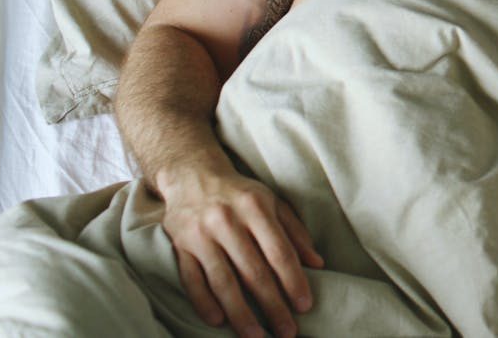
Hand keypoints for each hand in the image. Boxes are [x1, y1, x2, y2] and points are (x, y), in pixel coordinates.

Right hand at [159, 168, 324, 337]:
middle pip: (253, 272)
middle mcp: (227, 221)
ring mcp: (200, 235)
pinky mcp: (180, 246)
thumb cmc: (241, 194)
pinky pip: (192, 280)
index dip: (293, 281)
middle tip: (287, 331)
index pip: (279, 252)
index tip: (304, 306)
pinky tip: (218, 322)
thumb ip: (296, 232)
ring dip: (241, 313)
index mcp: (255, 208)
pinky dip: (204, 302)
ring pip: (223, 281)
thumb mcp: (273, 202)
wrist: (192, 175)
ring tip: (256, 336)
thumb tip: (318, 264)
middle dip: (272, 305)